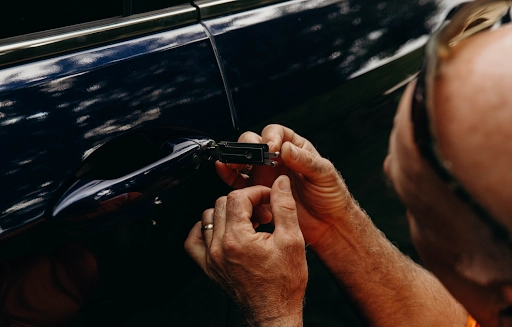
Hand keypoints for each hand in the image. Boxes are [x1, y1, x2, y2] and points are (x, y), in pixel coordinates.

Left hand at [184, 176, 306, 326]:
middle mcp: (219, 247)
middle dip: (245, 202)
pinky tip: (221, 230)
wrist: (274, 311)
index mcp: (238, 239)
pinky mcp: (208, 266)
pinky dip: (204, 229)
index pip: (238, 197)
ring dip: (228, 213)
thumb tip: (280, 184)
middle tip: (264, 213)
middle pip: (223, 203)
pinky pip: (194, 240)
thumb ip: (285, 207)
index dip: (256, 192)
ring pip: (209, 217)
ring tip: (247, 222)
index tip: (269, 198)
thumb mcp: (292, 240)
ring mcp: (211, 258)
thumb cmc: (284, 284)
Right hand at [216, 124, 357, 247]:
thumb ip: (305, 161)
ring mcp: (265, 176)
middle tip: (247, 158)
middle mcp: (277, 160)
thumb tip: (285, 147)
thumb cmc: (331, 196)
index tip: (270, 148)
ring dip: (234, 161)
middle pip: (254, 143)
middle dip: (246, 148)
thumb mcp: (324, 174)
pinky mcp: (258, 193)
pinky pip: (239, 182)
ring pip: (243, 161)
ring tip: (232, 165)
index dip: (269, 137)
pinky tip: (226, 173)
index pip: (276, 133)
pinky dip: (230, 177)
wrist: (327, 224)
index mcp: (295, 149)